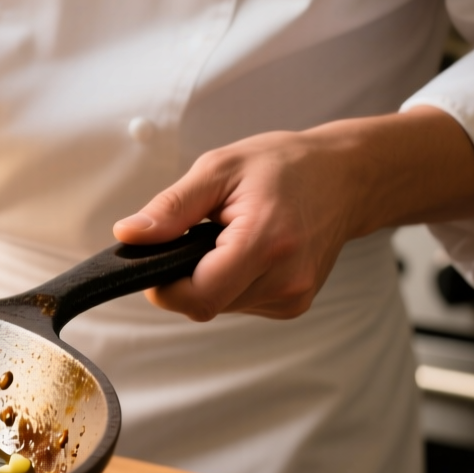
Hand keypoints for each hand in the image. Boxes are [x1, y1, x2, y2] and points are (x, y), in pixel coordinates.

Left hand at [112, 106, 473, 320]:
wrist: (346, 176)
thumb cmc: (284, 166)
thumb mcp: (218, 169)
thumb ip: (170, 208)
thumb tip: (128, 236)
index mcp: (265, 243)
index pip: (197, 297)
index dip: (165, 285)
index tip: (161, 256)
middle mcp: (286, 279)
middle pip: (205, 304)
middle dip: (188, 275)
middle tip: (202, 233)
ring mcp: (294, 296)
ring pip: (221, 306)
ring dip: (211, 278)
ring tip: (230, 236)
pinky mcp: (295, 304)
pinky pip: (241, 303)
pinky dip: (232, 282)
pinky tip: (248, 251)